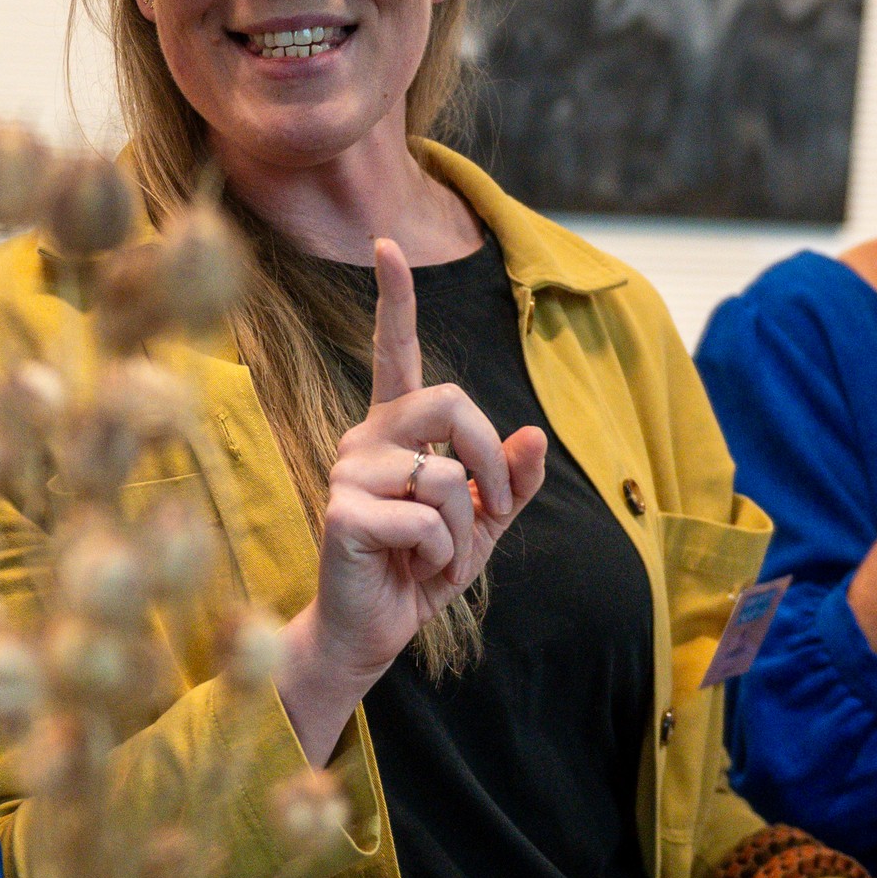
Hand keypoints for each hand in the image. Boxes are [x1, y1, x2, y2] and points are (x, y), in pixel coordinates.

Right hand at [278, 238, 545, 758]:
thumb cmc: (420, 571)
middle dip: (490, 459)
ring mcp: (348, 470)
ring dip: (466, 531)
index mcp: (394, 431)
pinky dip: (444, 555)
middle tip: (492, 510)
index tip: (387, 244)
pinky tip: (416, 571)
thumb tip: (533, 433)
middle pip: (450, 400)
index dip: (395, 299)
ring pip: (446, 474)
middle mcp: (364, 437)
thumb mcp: (483, 524)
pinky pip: (428, 518)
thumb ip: (510, 480)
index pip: (395, 352)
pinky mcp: (343, 511)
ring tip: (438, 558)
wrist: (374, 632)